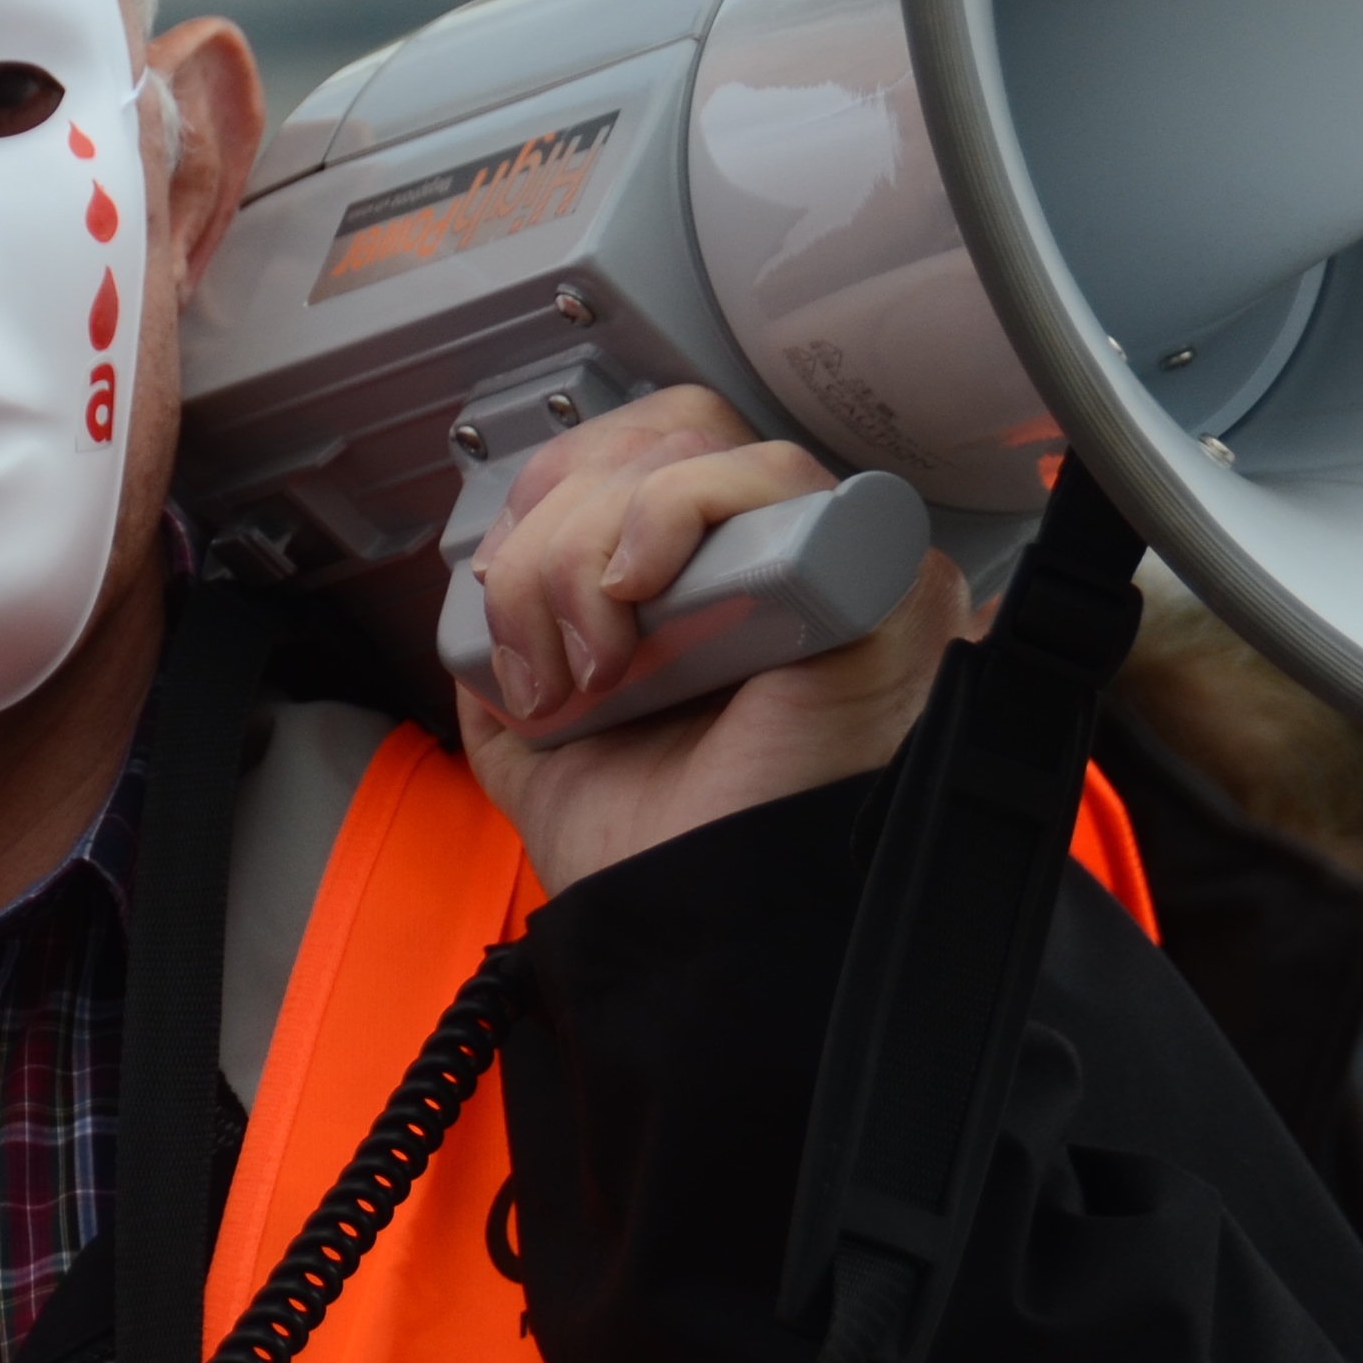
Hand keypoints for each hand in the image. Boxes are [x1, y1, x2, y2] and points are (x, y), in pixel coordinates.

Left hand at [457, 386, 963, 892]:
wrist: (686, 927)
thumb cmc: (643, 848)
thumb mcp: (532, 728)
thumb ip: (502, 648)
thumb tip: (483, 573)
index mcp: (703, 581)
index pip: (641, 450)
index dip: (557, 488)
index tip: (501, 582)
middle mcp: (771, 562)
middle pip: (660, 436)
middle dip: (558, 521)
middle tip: (541, 641)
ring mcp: (828, 565)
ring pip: (700, 453)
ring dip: (596, 540)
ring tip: (591, 657)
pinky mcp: (879, 583)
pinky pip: (780, 482)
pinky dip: (677, 509)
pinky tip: (636, 598)